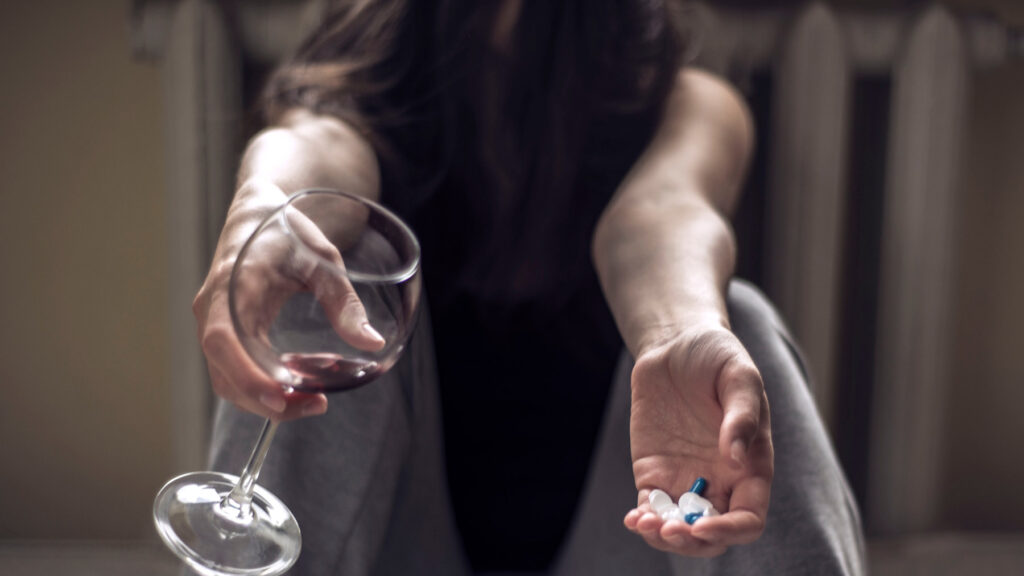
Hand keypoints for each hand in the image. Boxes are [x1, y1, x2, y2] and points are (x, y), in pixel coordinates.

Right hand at [193, 180, 383, 420]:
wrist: (257, 213)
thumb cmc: (289, 230)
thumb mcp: (325, 260)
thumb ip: (345, 302)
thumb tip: (372, 343)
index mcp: (233, 283)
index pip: (223, 339)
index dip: (245, 374)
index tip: (279, 397)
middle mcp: (213, 308)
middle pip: (224, 372)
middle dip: (265, 401)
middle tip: (315, 405)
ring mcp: (213, 322)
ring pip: (227, 379)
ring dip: (265, 399)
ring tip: (313, 401)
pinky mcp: (223, 332)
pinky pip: (234, 370)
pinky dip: (262, 386)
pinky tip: (298, 384)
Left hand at [624, 324, 772, 556]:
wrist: (676, 344)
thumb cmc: (718, 357)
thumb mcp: (739, 376)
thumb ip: (742, 415)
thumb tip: (735, 458)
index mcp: (751, 467)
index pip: (749, 518)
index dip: (729, 530)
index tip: (701, 525)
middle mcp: (721, 481)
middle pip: (712, 534)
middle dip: (691, 542)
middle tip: (668, 529)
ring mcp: (686, 478)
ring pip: (679, 528)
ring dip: (663, 536)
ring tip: (644, 523)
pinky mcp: (655, 471)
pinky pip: (652, 506)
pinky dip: (643, 519)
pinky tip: (633, 518)